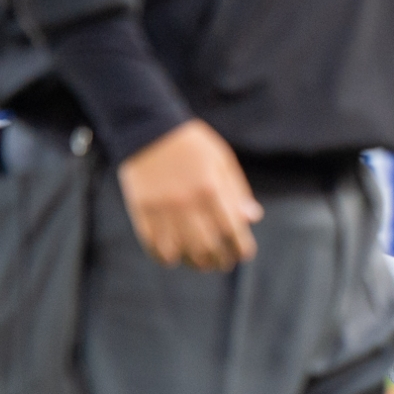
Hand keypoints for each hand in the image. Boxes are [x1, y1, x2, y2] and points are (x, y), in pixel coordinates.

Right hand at [117, 120, 263, 271]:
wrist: (148, 128)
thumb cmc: (192, 144)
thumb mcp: (222, 161)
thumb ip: (237, 191)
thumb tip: (252, 218)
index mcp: (211, 188)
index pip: (231, 229)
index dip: (240, 247)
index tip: (244, 254)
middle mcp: (187, 202)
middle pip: (206, 245)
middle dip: (218, 260)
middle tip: (223, 264)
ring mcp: (162, 207)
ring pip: (180, 249)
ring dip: (194, 262)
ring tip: (202, 265)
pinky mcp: (141, 209)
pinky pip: (152, 243)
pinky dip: (164, 256)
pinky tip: (173, 258)